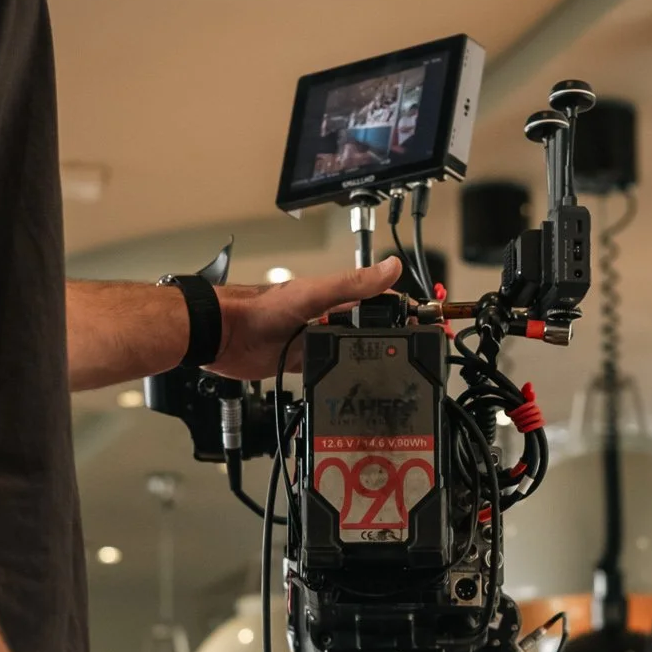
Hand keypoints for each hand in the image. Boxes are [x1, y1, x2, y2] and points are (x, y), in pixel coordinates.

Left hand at [211, 257, 402, 379]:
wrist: (222, 334)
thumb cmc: (260, 308)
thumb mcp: (314, 294)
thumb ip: (352, 284)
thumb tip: (390, 266)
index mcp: (335, 297)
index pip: (379, 300)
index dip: (403, 309)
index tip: (428, 319)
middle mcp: (327, 318)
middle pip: (368, 328)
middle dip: (392, 339)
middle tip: (417, 354)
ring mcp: (314, 340)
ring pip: (350, 351)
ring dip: (367, 359)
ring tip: (394, 372)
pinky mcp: (299, 361)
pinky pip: (327, 369)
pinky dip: (340, 376)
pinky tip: (352, 385)